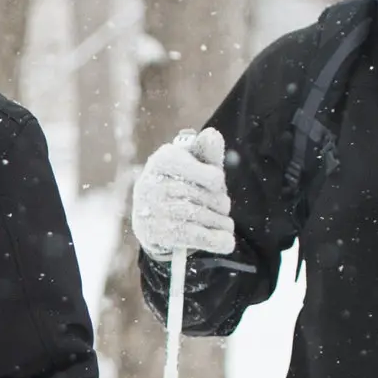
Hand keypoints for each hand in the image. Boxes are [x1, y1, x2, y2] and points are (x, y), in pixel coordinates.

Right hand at [130, 128, 233, 256]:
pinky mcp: (153, 233)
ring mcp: (150, 209)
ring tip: (226, 224)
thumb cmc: (181, 182)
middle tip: (224, 207)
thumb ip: (207, 152)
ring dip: (220, 222)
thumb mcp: (195, 164)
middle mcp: (151, 182)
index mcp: (163, 159)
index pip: (205, 173)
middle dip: (220, 203)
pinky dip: (214, 240)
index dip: (215, 180)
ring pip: (200, 216)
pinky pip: (193, 236)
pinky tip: (227, 242)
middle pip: (203, 196)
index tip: (217, 183)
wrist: (151, 214)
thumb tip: (212, 135)